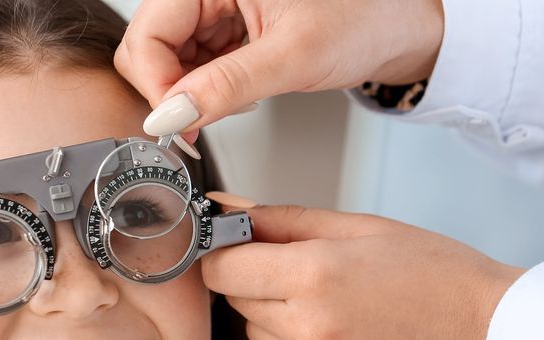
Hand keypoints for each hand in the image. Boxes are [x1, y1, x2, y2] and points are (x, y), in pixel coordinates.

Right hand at [115, 0, 444, 135]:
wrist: (396, 25)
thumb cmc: (362, 19)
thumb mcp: (291, 58)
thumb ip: (224, 88)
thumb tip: (169, 117)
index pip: (149, 35)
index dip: (158, 85)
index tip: (180, 124)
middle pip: (148, 46)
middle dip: (168, 91)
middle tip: (200, 121)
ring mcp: (212, 6)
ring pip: (164, 59)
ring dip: (187, 93)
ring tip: (232, 102)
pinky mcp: (222, 25)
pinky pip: (189, 63)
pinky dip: (203, 89)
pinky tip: (234, 94)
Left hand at [201, 204, 524, 339]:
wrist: (495, 336)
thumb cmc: (433, 273)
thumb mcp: (359, 229)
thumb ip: (280, 220)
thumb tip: (220, 208)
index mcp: (315, 276)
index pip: (221, 269)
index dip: (232, 258)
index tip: (250, 256)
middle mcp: (311, 333)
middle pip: (241, 306)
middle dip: (267, 290)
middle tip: (322, 286)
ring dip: (285, 330)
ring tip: (343, 321)